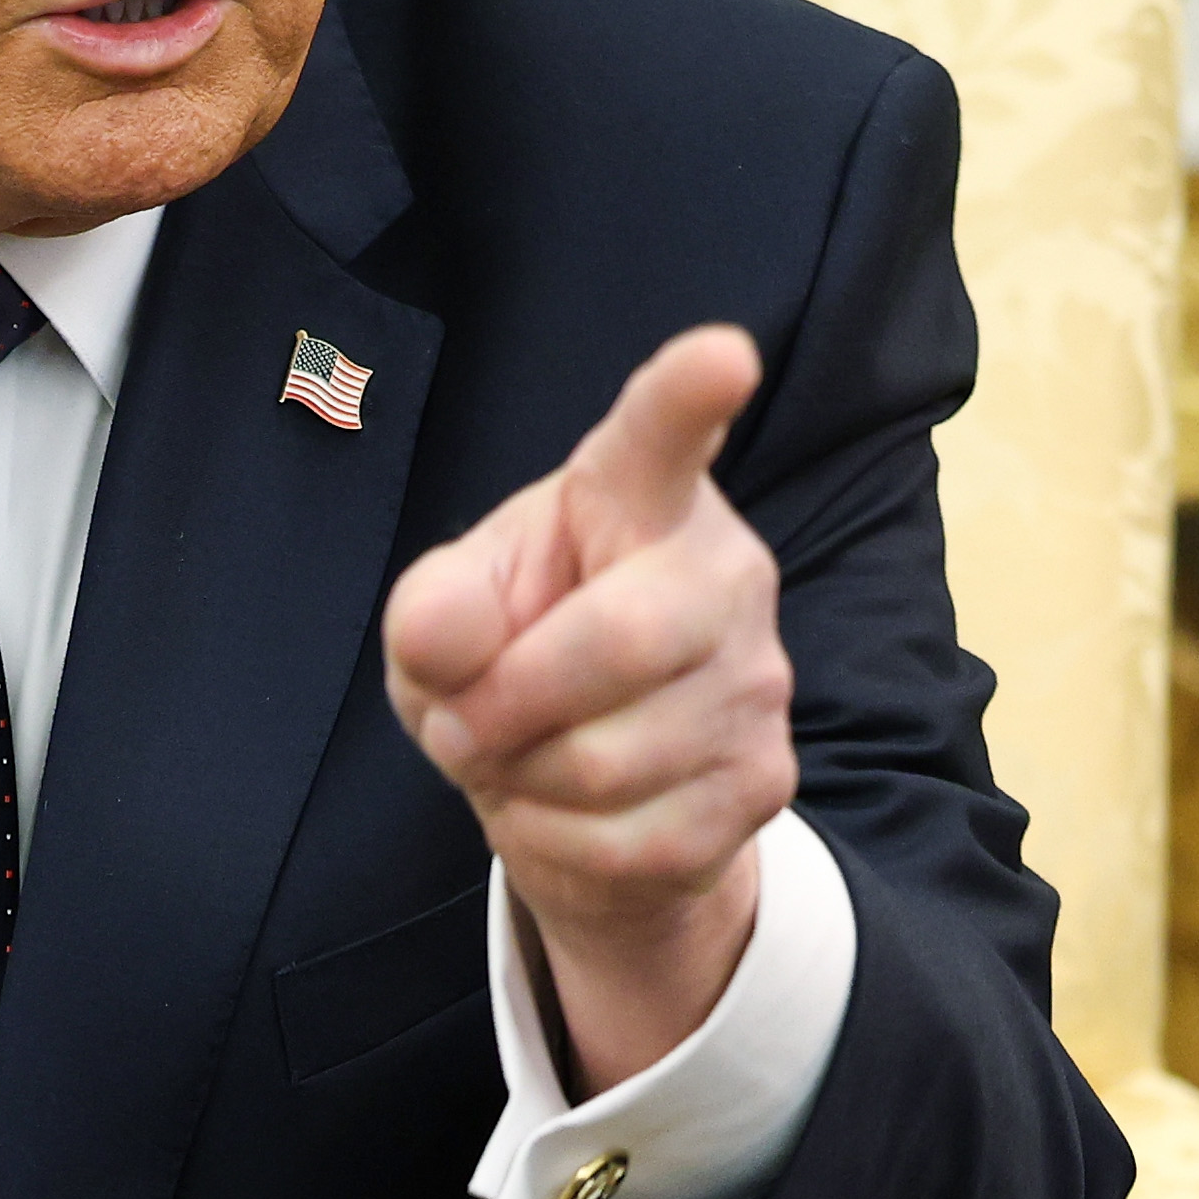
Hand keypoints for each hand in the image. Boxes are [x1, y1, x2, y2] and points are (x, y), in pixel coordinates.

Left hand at [380, 325, 793, 1091]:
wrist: (575, 796)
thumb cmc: (509, 660)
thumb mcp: (441, 623)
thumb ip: (433, 611)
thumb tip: (448, 639)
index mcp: (636, 495)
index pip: (662, 435)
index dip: (689, 393)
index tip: (721, 353)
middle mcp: (722, 571)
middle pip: (619, 642)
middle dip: (506, 704)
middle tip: (460, 723)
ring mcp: (758, 680)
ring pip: (611, 762)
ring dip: (525, 783)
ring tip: (522, 761)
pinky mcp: (765, 780)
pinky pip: (635, 841)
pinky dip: (562, 845)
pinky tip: (564, 813)